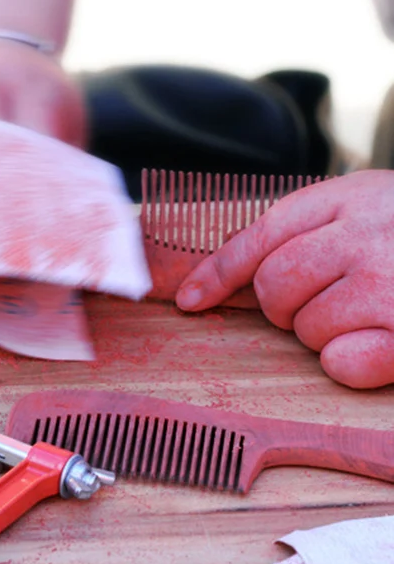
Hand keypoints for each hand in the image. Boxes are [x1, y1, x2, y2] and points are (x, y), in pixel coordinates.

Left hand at [176, 171, 393, 388]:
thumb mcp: (372, 202)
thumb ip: (314, 222)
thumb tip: (229, 251)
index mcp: (352, 198)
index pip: (261, 236)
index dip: (219, 272)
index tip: (190, 299)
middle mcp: (366, 236)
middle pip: (272, 285)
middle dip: (283, 306)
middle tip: (324, 302)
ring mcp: (389, 285)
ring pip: (305, 328)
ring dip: (324, 334)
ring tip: (369, 315)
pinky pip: (341, 364)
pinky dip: (350, 365)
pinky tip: (381, 344)